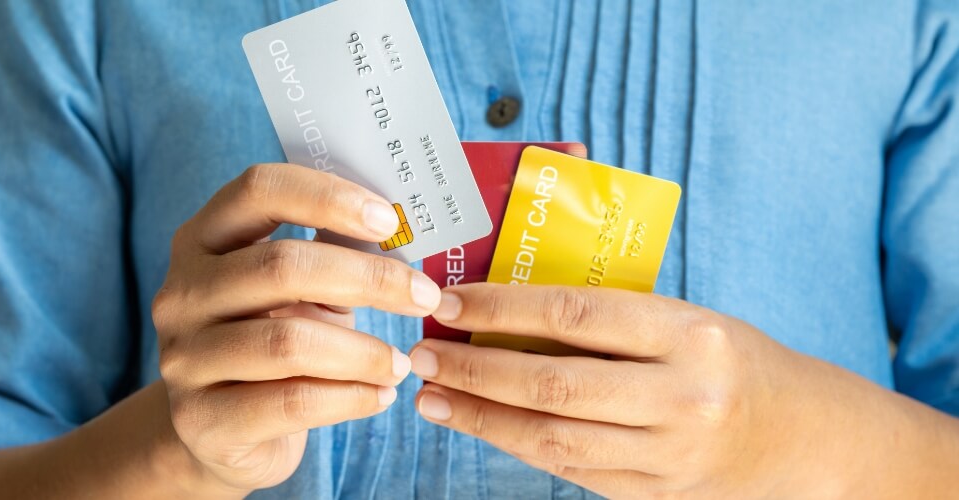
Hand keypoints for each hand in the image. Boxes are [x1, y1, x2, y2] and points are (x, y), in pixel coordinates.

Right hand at [153, 164, 440, 494]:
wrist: (220, 435)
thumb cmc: (273, 343)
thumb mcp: (298, 292)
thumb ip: (332, 255)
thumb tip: (401, 229)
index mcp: (203, 240)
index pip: (259, 190)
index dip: (328, 197)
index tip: (389, 221)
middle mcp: (182, 292)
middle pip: (282, 267)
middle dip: (369, 279)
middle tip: (425, 297)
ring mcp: (184, 358)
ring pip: (289, 341)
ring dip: (363, 351)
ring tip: (401, 363)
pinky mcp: (203, 420)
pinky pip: (293, 402)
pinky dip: (351, 398)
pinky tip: (380, 396)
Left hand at [409, 283, 958, 497]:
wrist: (799, 436)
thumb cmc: (729, 359)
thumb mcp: (684, 317)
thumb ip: (610, 313)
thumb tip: (510, 303)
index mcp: (689, 333)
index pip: (577, 313)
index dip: (504, 308)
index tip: (452, 304)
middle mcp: (681, 397)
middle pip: (555, 384)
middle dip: (478, 370)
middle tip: (423, 354)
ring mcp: (669, 455)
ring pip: (553, 438)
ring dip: (483, 418)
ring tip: (434, 397)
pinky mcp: (654, 494)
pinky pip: (570, 469)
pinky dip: (518, 446)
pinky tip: (482, 425)